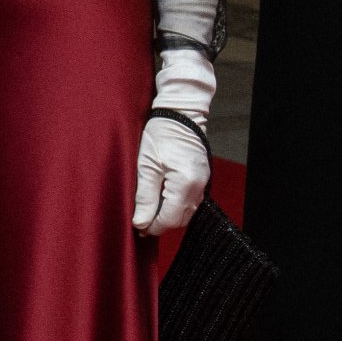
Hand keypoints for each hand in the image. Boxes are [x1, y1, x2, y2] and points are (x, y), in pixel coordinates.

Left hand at [133, 116, 210, 234]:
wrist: (181, 113)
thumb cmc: (161, 134)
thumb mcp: (147, 166)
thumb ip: (145, 197)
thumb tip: (140, 223)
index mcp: (185, 184)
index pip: (170, 219)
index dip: (152, 227)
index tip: (137, 226)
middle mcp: (199, 187)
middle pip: (180, 220)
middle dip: (160, 223)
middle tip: (141, 219)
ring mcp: (204, 183)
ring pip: (187, 213)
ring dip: (169, 215)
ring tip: (149, 209)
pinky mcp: (203, 179)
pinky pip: (191, 202)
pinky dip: (177, 205)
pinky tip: (162, 199)